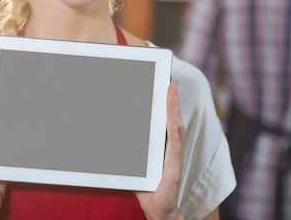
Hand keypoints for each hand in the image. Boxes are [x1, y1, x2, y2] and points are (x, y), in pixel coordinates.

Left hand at [136, 81, 185, 219]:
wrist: (160, 211)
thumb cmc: (152, 189)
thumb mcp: (139, 167)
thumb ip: (131, 154)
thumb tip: (114, 142)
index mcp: (165, 147)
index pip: (168, 121)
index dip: (169, 105)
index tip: (168, 88)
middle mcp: (172, 150)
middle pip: (174, 120)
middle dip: (173, 101)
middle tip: (172, 85)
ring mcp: (175, 158)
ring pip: (176, 130)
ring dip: (175, 112)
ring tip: (173, 96)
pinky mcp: (174, 170)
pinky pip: (175, 150)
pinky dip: (175, 136)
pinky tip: (174, 124)